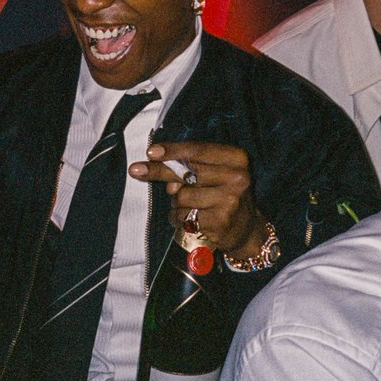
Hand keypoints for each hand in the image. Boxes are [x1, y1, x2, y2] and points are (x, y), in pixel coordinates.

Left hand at [128, 141, 268, 257]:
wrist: (245, 229)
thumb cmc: (224, 194)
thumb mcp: (215, 172)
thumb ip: (189, 166)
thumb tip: (155, 165)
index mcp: (237, 158)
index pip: (198, 151)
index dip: (172, 151)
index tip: (151, 152)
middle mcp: (237, 178)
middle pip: (187, 172)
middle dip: (158, 171)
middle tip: (135, 170)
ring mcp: (230, 201)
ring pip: (181, 196)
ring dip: (175, 203)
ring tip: (188, 207)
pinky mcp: (220, 222)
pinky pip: (184, 216)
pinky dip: (178, 218)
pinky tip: (189, 220)